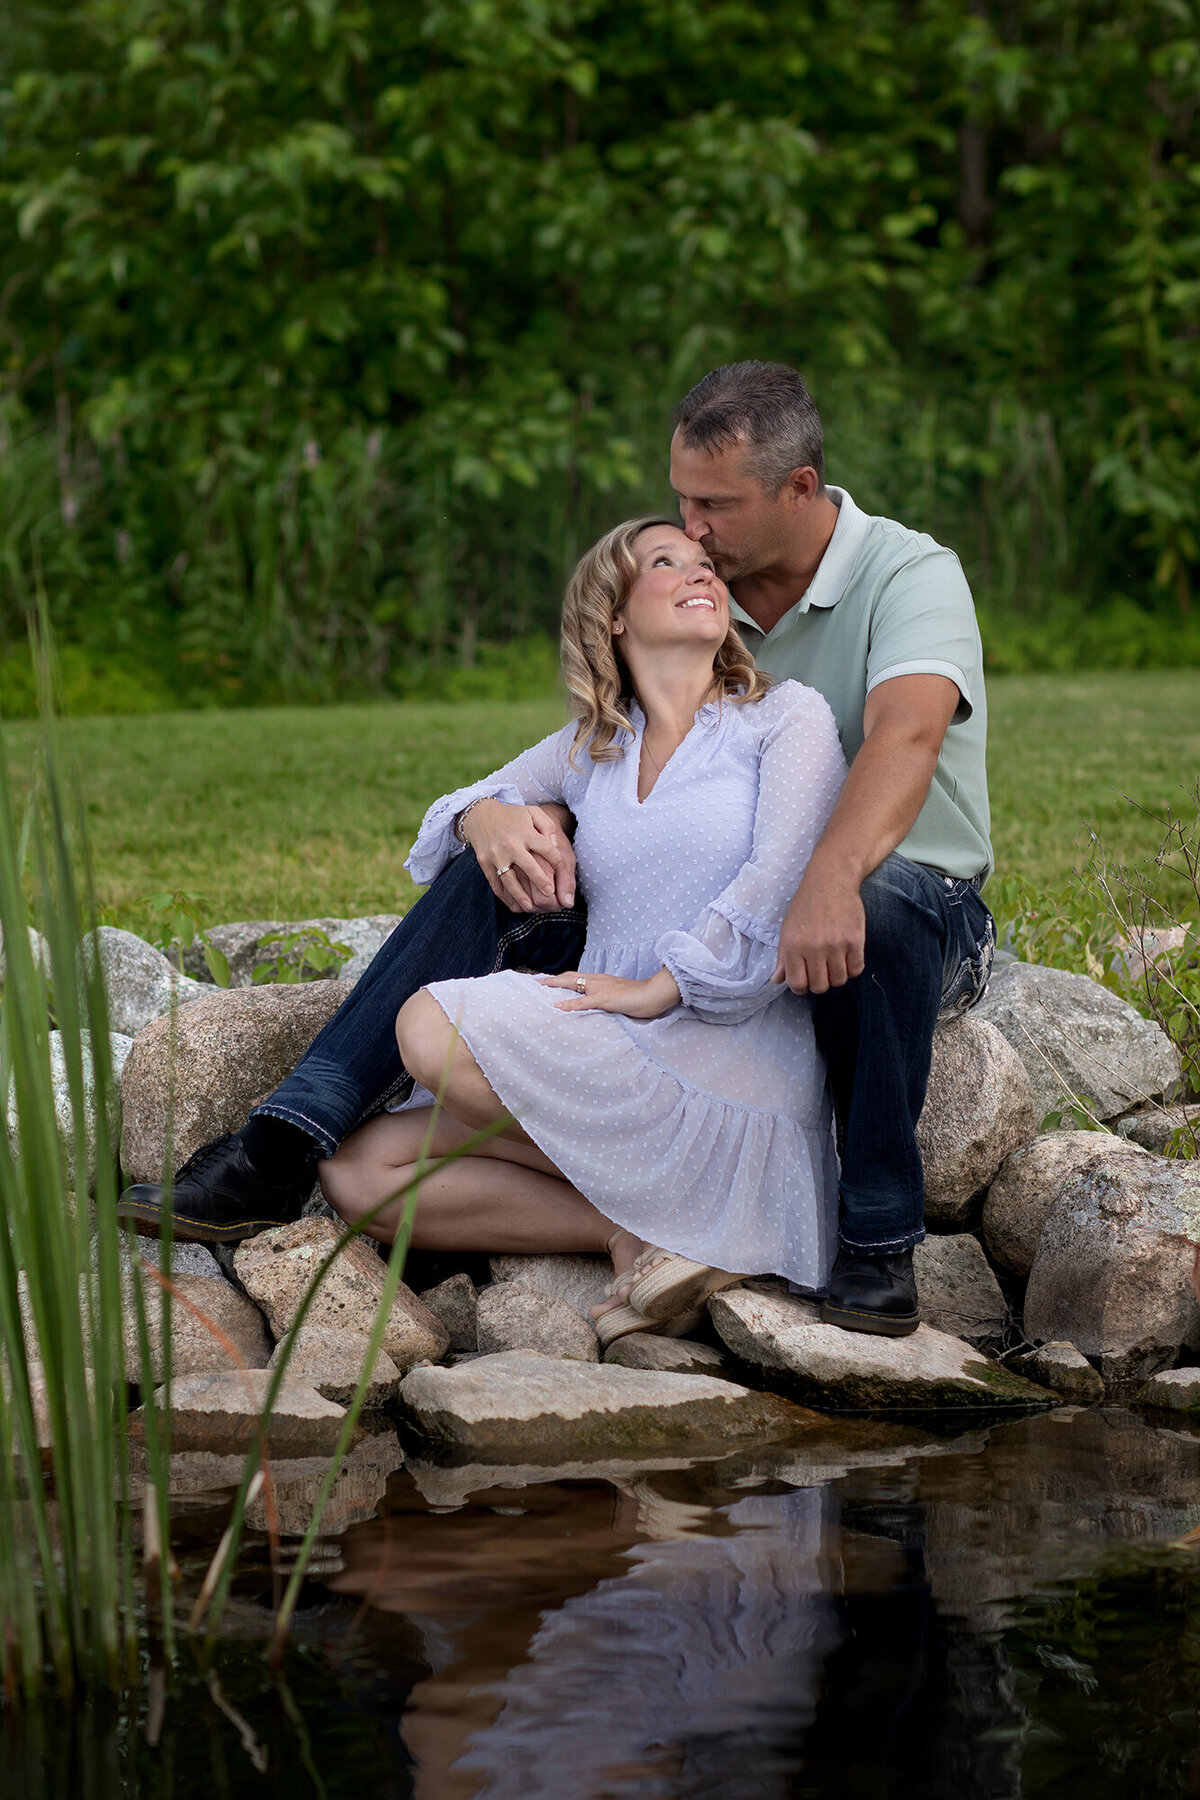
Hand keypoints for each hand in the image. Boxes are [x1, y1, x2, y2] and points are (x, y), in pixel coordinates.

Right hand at [459, 799, 577, 912]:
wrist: (480, 816)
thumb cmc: (512, 816)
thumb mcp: (532, 813)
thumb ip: (548, 826)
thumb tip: (554, 845)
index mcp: (525, 832)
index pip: (546, 849)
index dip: (556, 861)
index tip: (560, 870)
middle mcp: (511, 845)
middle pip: (529, 867)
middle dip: (540, 882)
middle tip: (549, 894)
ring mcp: (496, 856)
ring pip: (509, 880)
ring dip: (520, 896)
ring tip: (531, 907)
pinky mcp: (485, 863)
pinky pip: (495, 883)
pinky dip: (504, 896)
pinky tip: (514, 905)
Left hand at [540, 967, 680, 1018]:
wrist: (656, 993)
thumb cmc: (642, 997)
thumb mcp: (621, 996)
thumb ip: (609, 999)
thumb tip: (601, 1006)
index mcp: (602, 980)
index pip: (577, 977)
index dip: (561, 979)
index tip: (547, 982)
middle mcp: (598, 980)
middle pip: (569, 977)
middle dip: (551, 979)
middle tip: (535, 982)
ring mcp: (601, 988)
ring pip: (572, 984)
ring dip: (554, 986)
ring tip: (539, 988)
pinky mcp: (605, 998)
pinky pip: (583, 1001)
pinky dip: (569, 1003)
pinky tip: (557, 1006)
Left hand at [772, 865, 865, 994]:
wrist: (831, 879)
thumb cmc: (806, 905)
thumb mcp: (788, 929)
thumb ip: (783, 957)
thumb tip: (777, 980)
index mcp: (793, 945)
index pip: (797, 984)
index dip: (801, 987)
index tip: (806, 981)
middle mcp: (813, 947)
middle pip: (820, 986)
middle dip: (820, 983)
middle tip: (822, 971)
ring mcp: (835, 945)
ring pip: (839, 980)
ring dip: (837, 976)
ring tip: (835, 962)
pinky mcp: (855, 940)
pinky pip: (856, 969)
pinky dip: (852, 968)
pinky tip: (847, 957)